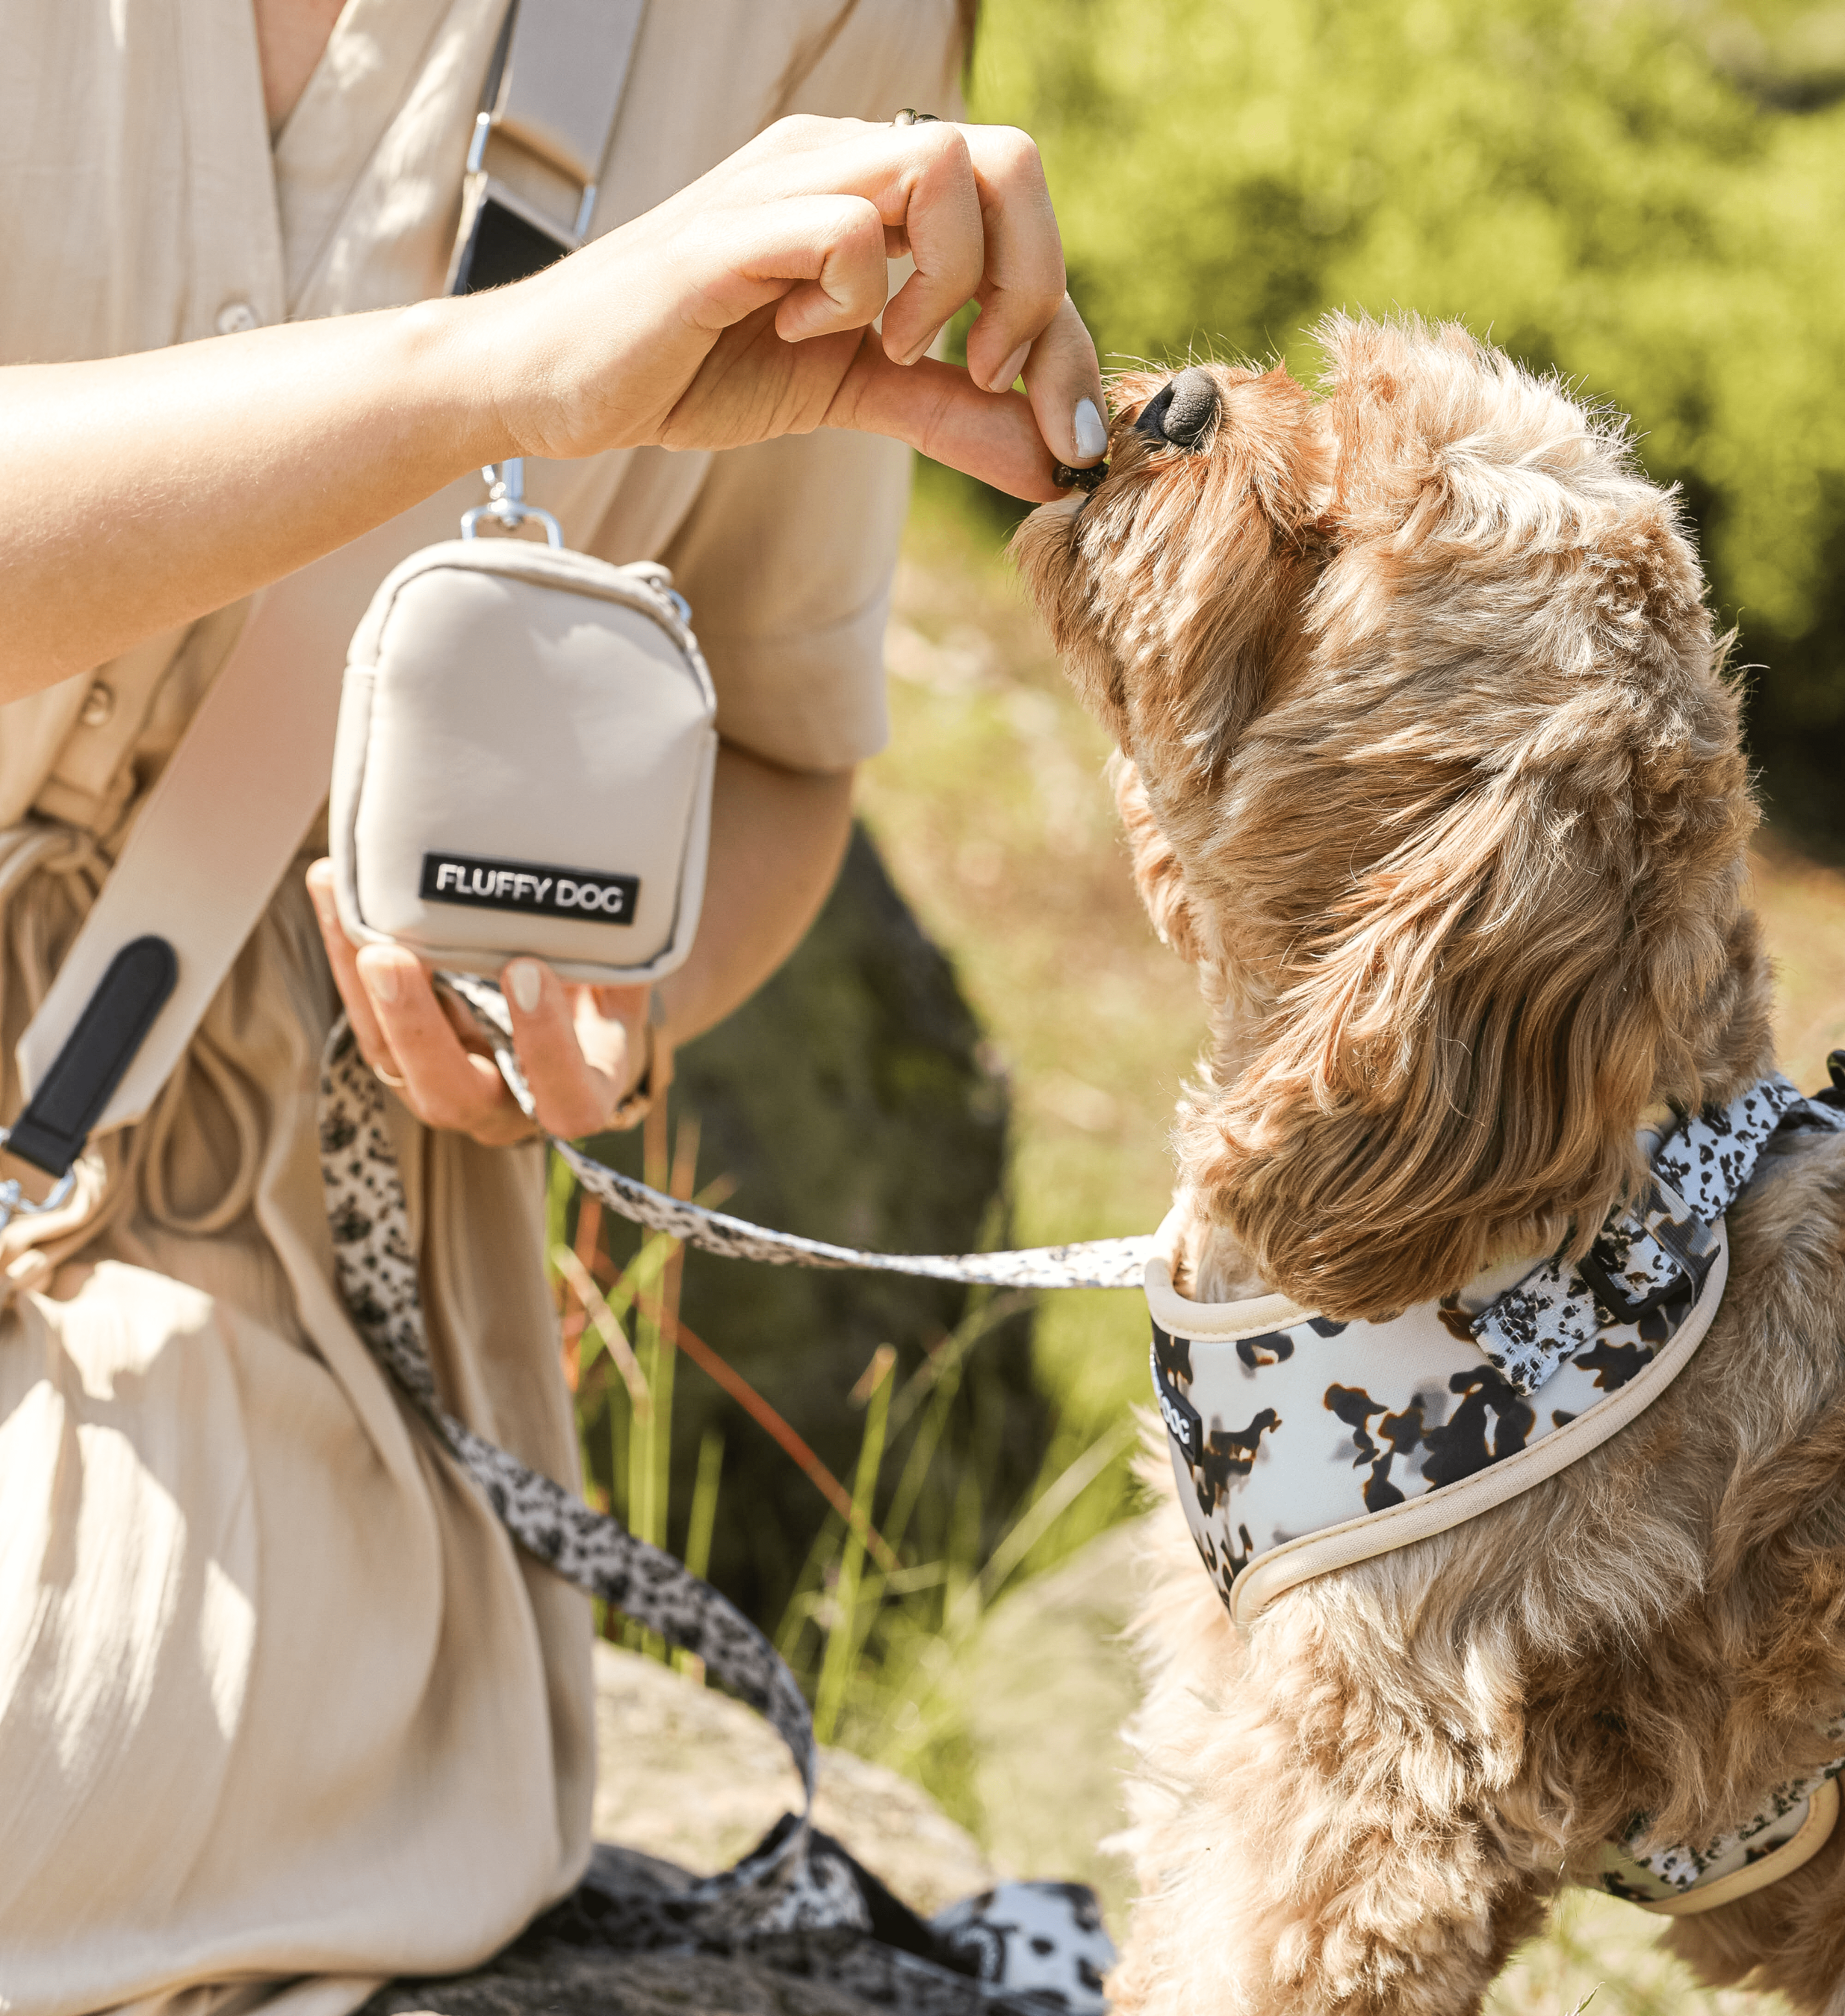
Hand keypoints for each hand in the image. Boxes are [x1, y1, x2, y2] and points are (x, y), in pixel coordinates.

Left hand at [305, 860, 653, 1144]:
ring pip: (388, 1055)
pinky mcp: (402, 1053)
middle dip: (415, 1027)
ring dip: (359, 981)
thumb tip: (620, 892)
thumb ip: (620, 960)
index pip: (567, 1100)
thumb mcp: (627, 989)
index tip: (528, 970)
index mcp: (575, 1096)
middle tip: (390, 956)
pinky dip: (344, 948)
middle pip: (450, 1095)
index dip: (547, 1047)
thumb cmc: (605, 1001)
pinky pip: (364, 1012)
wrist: (569, 1017)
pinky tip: (331, 884)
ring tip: (340, 896)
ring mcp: (445, 1085)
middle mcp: (504, 1107)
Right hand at [473, 115, 1105, 500]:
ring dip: (949, 280)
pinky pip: (840, 227)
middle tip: (982, 374)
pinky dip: (850, 295)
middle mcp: (842, 158)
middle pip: (1011, 160)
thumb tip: (1055, 466)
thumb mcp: (853, 395)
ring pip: (940, 165)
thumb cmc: (697, 368)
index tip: (1064, 434)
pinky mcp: (729, 233)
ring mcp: (785, 182)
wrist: (558, 387)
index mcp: (878, 188)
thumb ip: (951, 415)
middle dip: (1034, 287)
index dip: (1068, 332)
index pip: (1021, 216)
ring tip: (891, 346)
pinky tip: (800, 332)